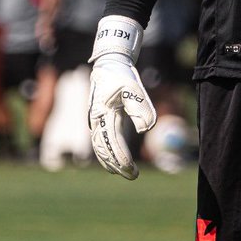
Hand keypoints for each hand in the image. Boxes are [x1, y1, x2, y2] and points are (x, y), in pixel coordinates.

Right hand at [88, 15, 156, 179]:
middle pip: (103, 149)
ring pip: (100, 148)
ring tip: (127, 173)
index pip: (111, 142)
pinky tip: (117, 163)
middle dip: (117, 165)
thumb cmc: (122, 75)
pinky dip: (108, 155)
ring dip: (112, 163)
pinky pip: (101, 143)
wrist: (109, 64)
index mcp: (103, 113)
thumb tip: (145, 130)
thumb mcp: (134, 88)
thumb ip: (140, 108)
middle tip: (133, 176)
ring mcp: (95, 121)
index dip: (121, 157)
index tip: (132, 168)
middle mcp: (96, 120)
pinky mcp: (99, 121)